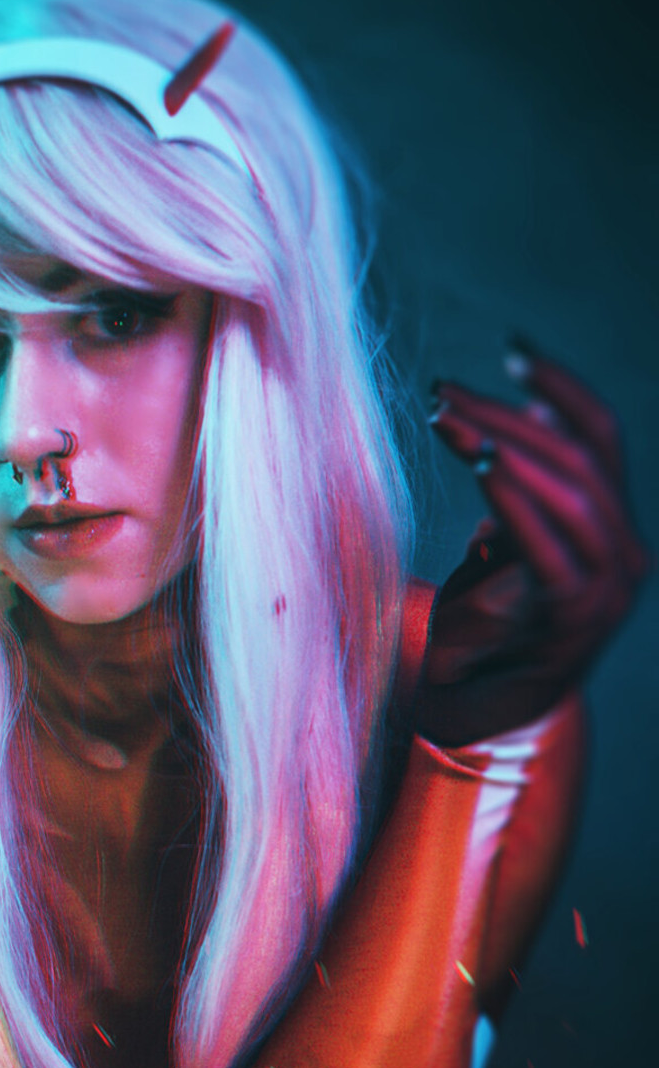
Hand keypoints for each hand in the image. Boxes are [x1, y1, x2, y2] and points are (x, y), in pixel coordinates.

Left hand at [417, 340, 649, 745]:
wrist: (474, 716)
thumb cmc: (479, 631)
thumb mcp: (501, 551)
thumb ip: (518, 501)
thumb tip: (508, 429)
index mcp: (612, 531)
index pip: (602, 438)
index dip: (560, 389)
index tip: (512, 351)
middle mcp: (624, 554)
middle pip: (578, 455)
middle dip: (507, 413)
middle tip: (444, 390)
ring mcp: (607, 587)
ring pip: (570, 489)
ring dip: (504, 443)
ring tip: (448, 418)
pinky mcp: (575, 614)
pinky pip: (550, 542)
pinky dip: (515, 495)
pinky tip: (479, 462)